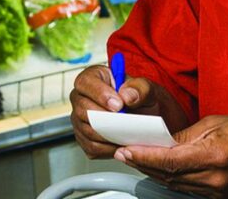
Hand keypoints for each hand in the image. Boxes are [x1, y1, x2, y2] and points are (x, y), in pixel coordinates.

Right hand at [69, 66, 183, 158]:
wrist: (145, 117)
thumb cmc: (141, 98)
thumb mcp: (147, 89)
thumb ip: (140, 88)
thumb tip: (126, 96)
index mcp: (93, 78)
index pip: (85, 82)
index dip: (99, 94)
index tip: (118, 105)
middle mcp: (81, 98)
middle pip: (82, 110)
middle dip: (105, 119)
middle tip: (124, 124)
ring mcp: (79, 119)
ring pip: (87, 130)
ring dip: (108, 135)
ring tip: (126, 134)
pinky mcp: (84, 138)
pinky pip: (92, 147)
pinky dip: (108, 149)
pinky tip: (121, 144)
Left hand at [116, 115, 227, 197]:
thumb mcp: (214, 123)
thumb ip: (184, 135)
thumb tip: (161, 141)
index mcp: (214, 155)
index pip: (170, 159)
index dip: (144, 156)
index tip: (126, 150)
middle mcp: (214, 178)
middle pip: (168, 174)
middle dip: (142, 163)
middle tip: (123, 153)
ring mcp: (215, 191)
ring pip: (174, 184)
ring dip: (153, 172)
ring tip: (136, 159)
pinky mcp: (217, 196)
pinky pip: (186, 188)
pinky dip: (170, 178)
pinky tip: (159, 169)